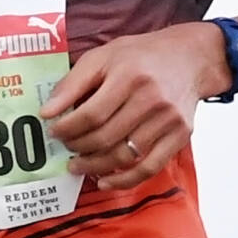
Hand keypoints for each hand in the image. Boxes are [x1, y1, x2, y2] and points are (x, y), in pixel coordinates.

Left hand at [42, 23, 231, 191]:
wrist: (189, 58)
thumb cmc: (142, 56)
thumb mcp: (103, 56)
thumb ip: (73, 83)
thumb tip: (47, 111)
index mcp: (129, 75)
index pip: (91, 114)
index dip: (68, 128)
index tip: (54, 132)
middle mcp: (151, 98)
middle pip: (105, 137)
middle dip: (78, 147)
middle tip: (66, 148)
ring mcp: (168, 119)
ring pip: (124, 155)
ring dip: (95, 166)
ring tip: (78, 165)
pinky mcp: (180, 135)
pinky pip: (149, 167)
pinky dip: (125, 180)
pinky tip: (105, 181)